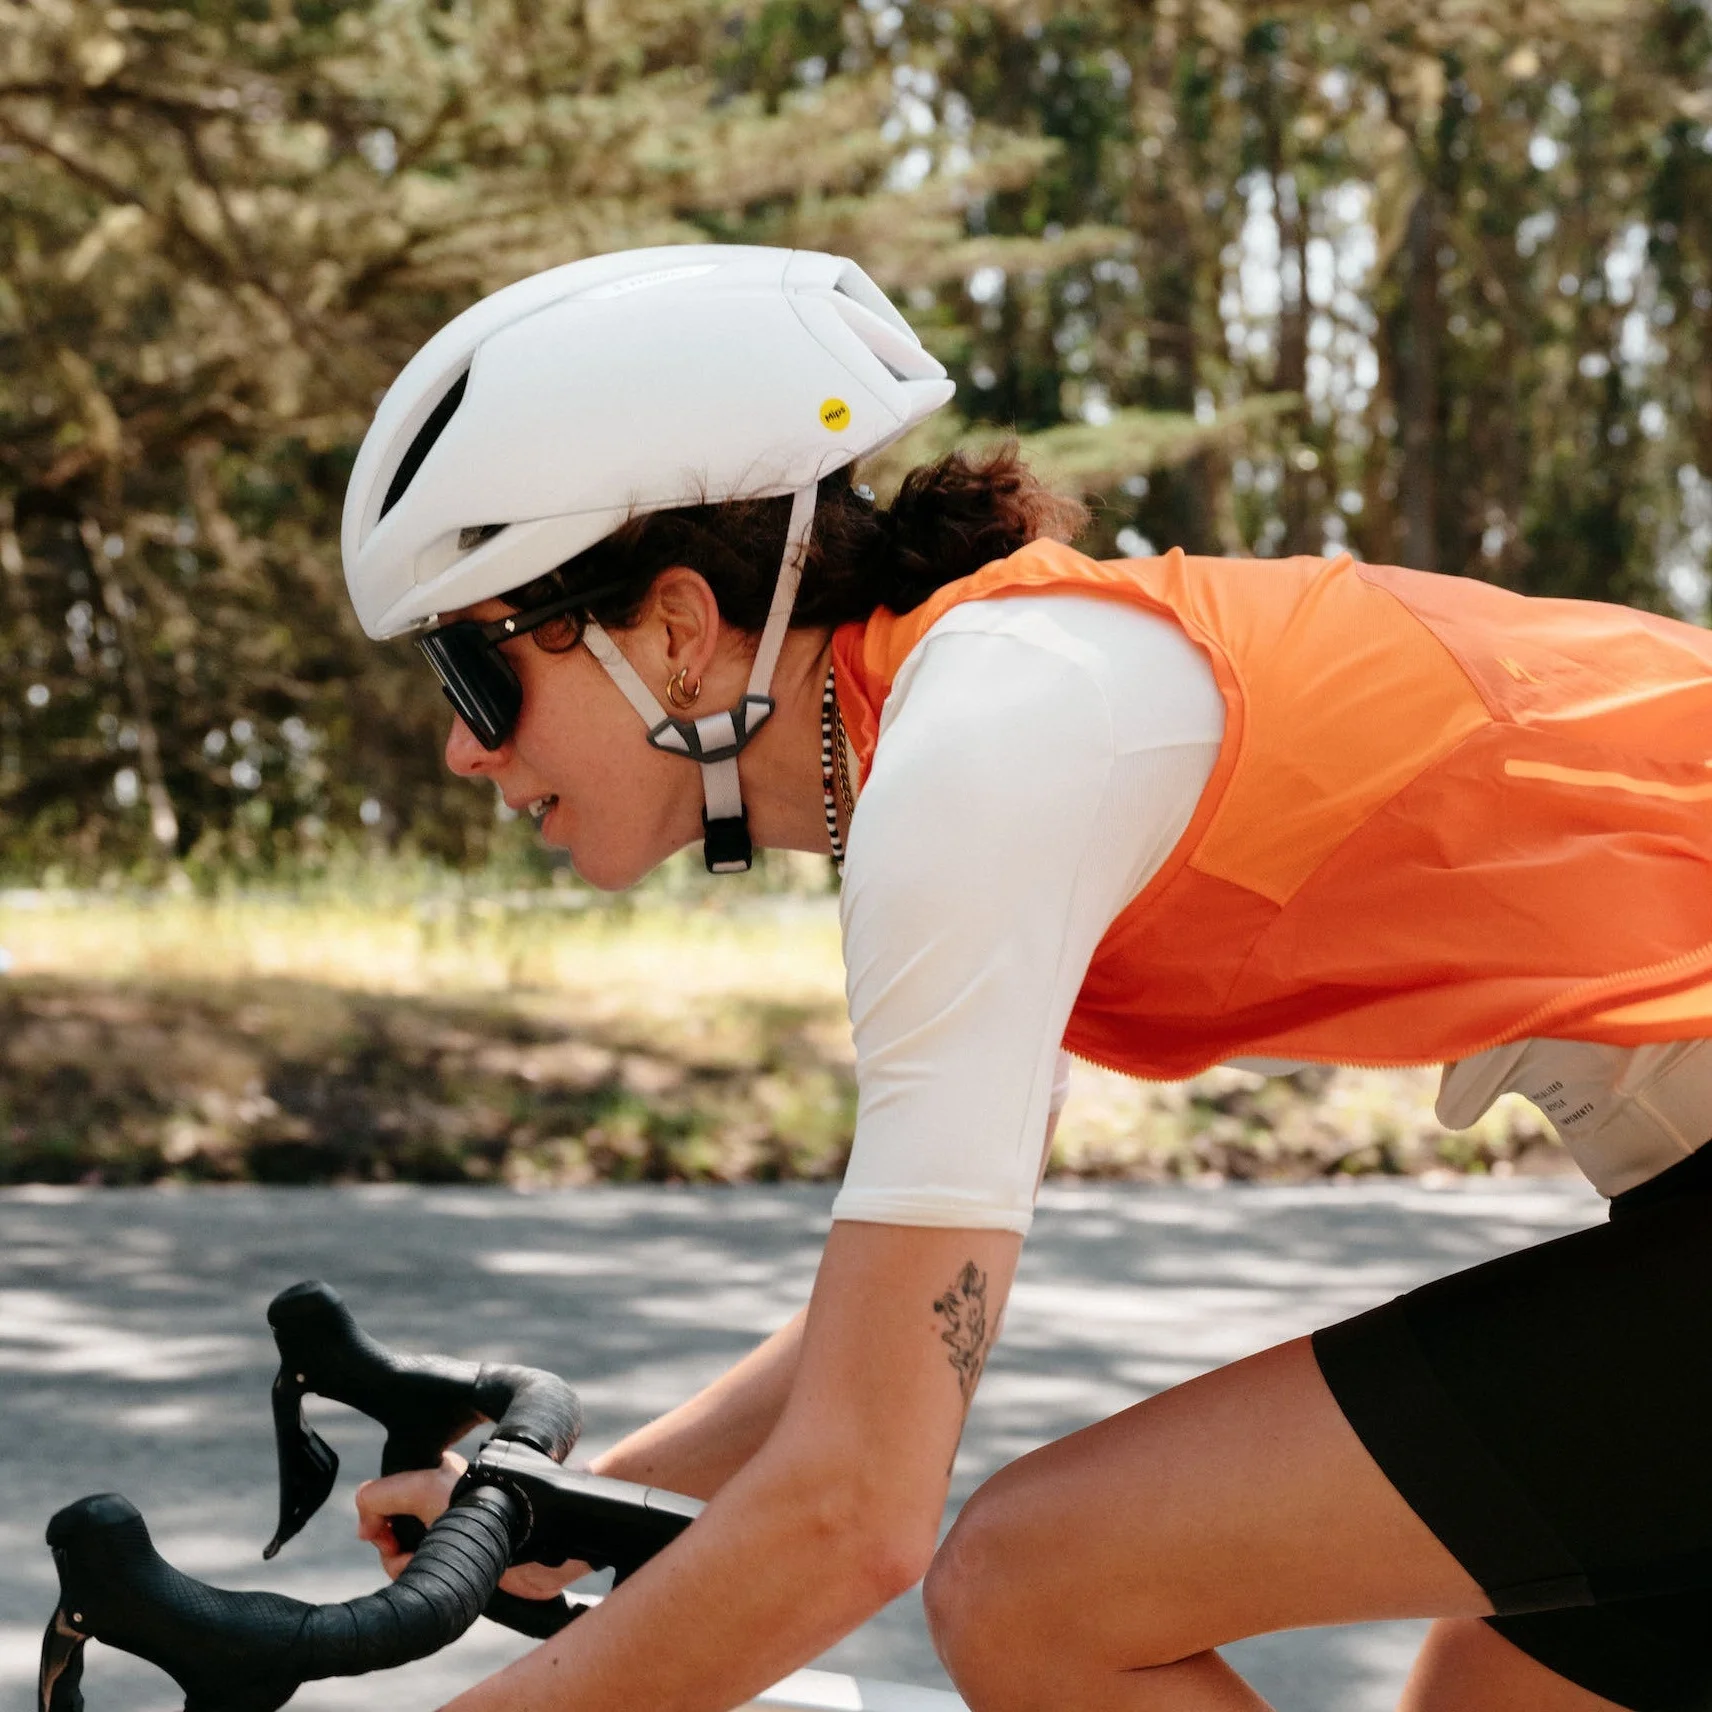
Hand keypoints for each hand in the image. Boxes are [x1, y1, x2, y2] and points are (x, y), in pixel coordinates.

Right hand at [355, 1452, 593, 1599]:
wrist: (529, 1543)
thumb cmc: (484, 1509)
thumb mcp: (423, 1488)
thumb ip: (380, 1494)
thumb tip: (365, 1525)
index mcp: (434, 1479)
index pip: (385, 1500)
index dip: (377, 1519)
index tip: (379, 1532)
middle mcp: (440, 1505)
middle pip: (391, 1532)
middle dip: (390, 1547)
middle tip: (403, 1549)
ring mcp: (449, 1535)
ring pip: (403, 1557)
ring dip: (403, 1565)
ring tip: (422, 1561)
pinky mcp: (459, 1563)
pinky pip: (423, 1575)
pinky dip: (420, 1577)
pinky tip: (434, 1573)